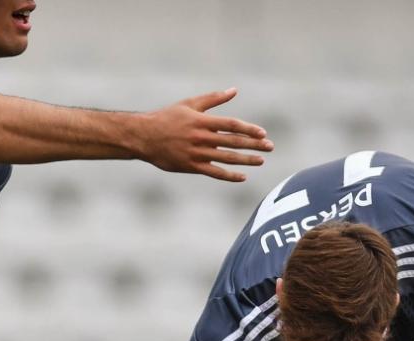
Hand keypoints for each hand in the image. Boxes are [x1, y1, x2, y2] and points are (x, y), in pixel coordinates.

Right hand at [133, 89, 271, 181]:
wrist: (144, 137)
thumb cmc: (167, 118)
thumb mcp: (190, 104)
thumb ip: (213, 99)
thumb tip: (234, 90)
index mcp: (202, 121)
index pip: (231, 125)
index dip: (248, 129)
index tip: (262, 133)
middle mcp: (202, 138)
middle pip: (233, 142)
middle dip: (253, 145)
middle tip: (270, 147)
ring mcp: (197, 153)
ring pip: (226, 158)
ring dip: (245, 160)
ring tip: (260, 161)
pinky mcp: (191, 166)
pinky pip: (214, 172)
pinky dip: (229, 176)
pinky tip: (242, 177)